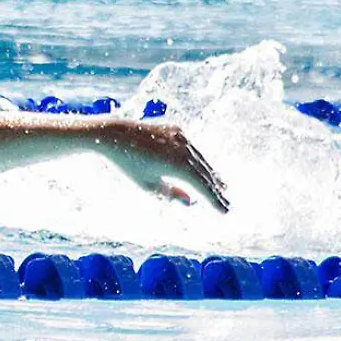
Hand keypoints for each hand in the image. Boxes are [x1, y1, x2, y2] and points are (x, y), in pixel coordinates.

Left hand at [110, 122, 229, 213]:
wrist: (114, 134)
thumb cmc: (128, 163)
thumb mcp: (148, 184)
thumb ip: (171, 194)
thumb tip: (191, 202)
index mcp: (178, 166)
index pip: (203, 187)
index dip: (215, 200)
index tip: (224, 211)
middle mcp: (184, 149)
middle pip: (205, 173)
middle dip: (216, 188)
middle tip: (226, 201)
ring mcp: (181, 137)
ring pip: (200, 159)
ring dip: (210, 173)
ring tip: (220, 186)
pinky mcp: (175, 129)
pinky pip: (191, 147)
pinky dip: (198, 159)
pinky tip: (203, 168)